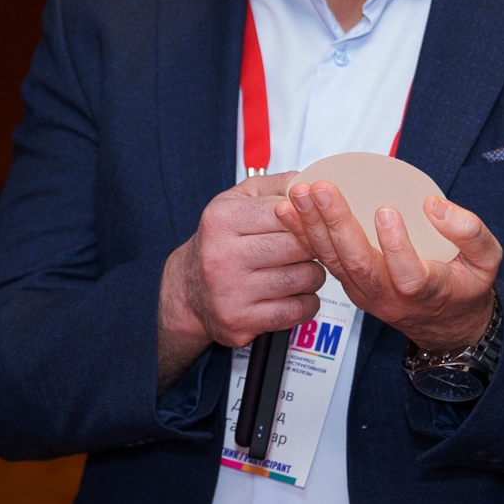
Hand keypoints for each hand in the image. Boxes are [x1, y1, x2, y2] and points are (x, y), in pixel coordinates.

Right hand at [156, 174, 325, 389]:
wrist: (189, 290)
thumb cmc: (220, 241)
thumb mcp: (238, 200)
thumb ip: (277, 185)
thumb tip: (313, 181)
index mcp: (220, 220)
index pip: (286, 211)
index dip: (308, 215)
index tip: (312, 219)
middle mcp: (221, 257)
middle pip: (298, 246)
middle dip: (314, 245)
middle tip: (309, 245)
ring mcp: (231, 293)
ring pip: (305, 278)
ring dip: (314, 273)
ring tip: (301, 268)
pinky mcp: (242, 322)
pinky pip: (299, 310)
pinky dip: (308, 301)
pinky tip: (296, 292)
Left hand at [274, 179, 500, 352]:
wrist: (445, 324)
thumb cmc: (465, 287)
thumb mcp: (487, 262)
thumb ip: (470, 232)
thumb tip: (434, 205)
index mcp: (428, 291)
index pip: (409, 275)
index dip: (397, 246)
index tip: (386, 212)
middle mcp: (390, 296)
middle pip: (359, 264)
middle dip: (336, 224)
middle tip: (321, 190)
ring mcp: (365, 292)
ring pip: (335, 262)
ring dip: (313, 226)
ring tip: (299, 194)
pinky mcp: (351, 284)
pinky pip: (325, 259)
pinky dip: (305, 234)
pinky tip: (289, 209)